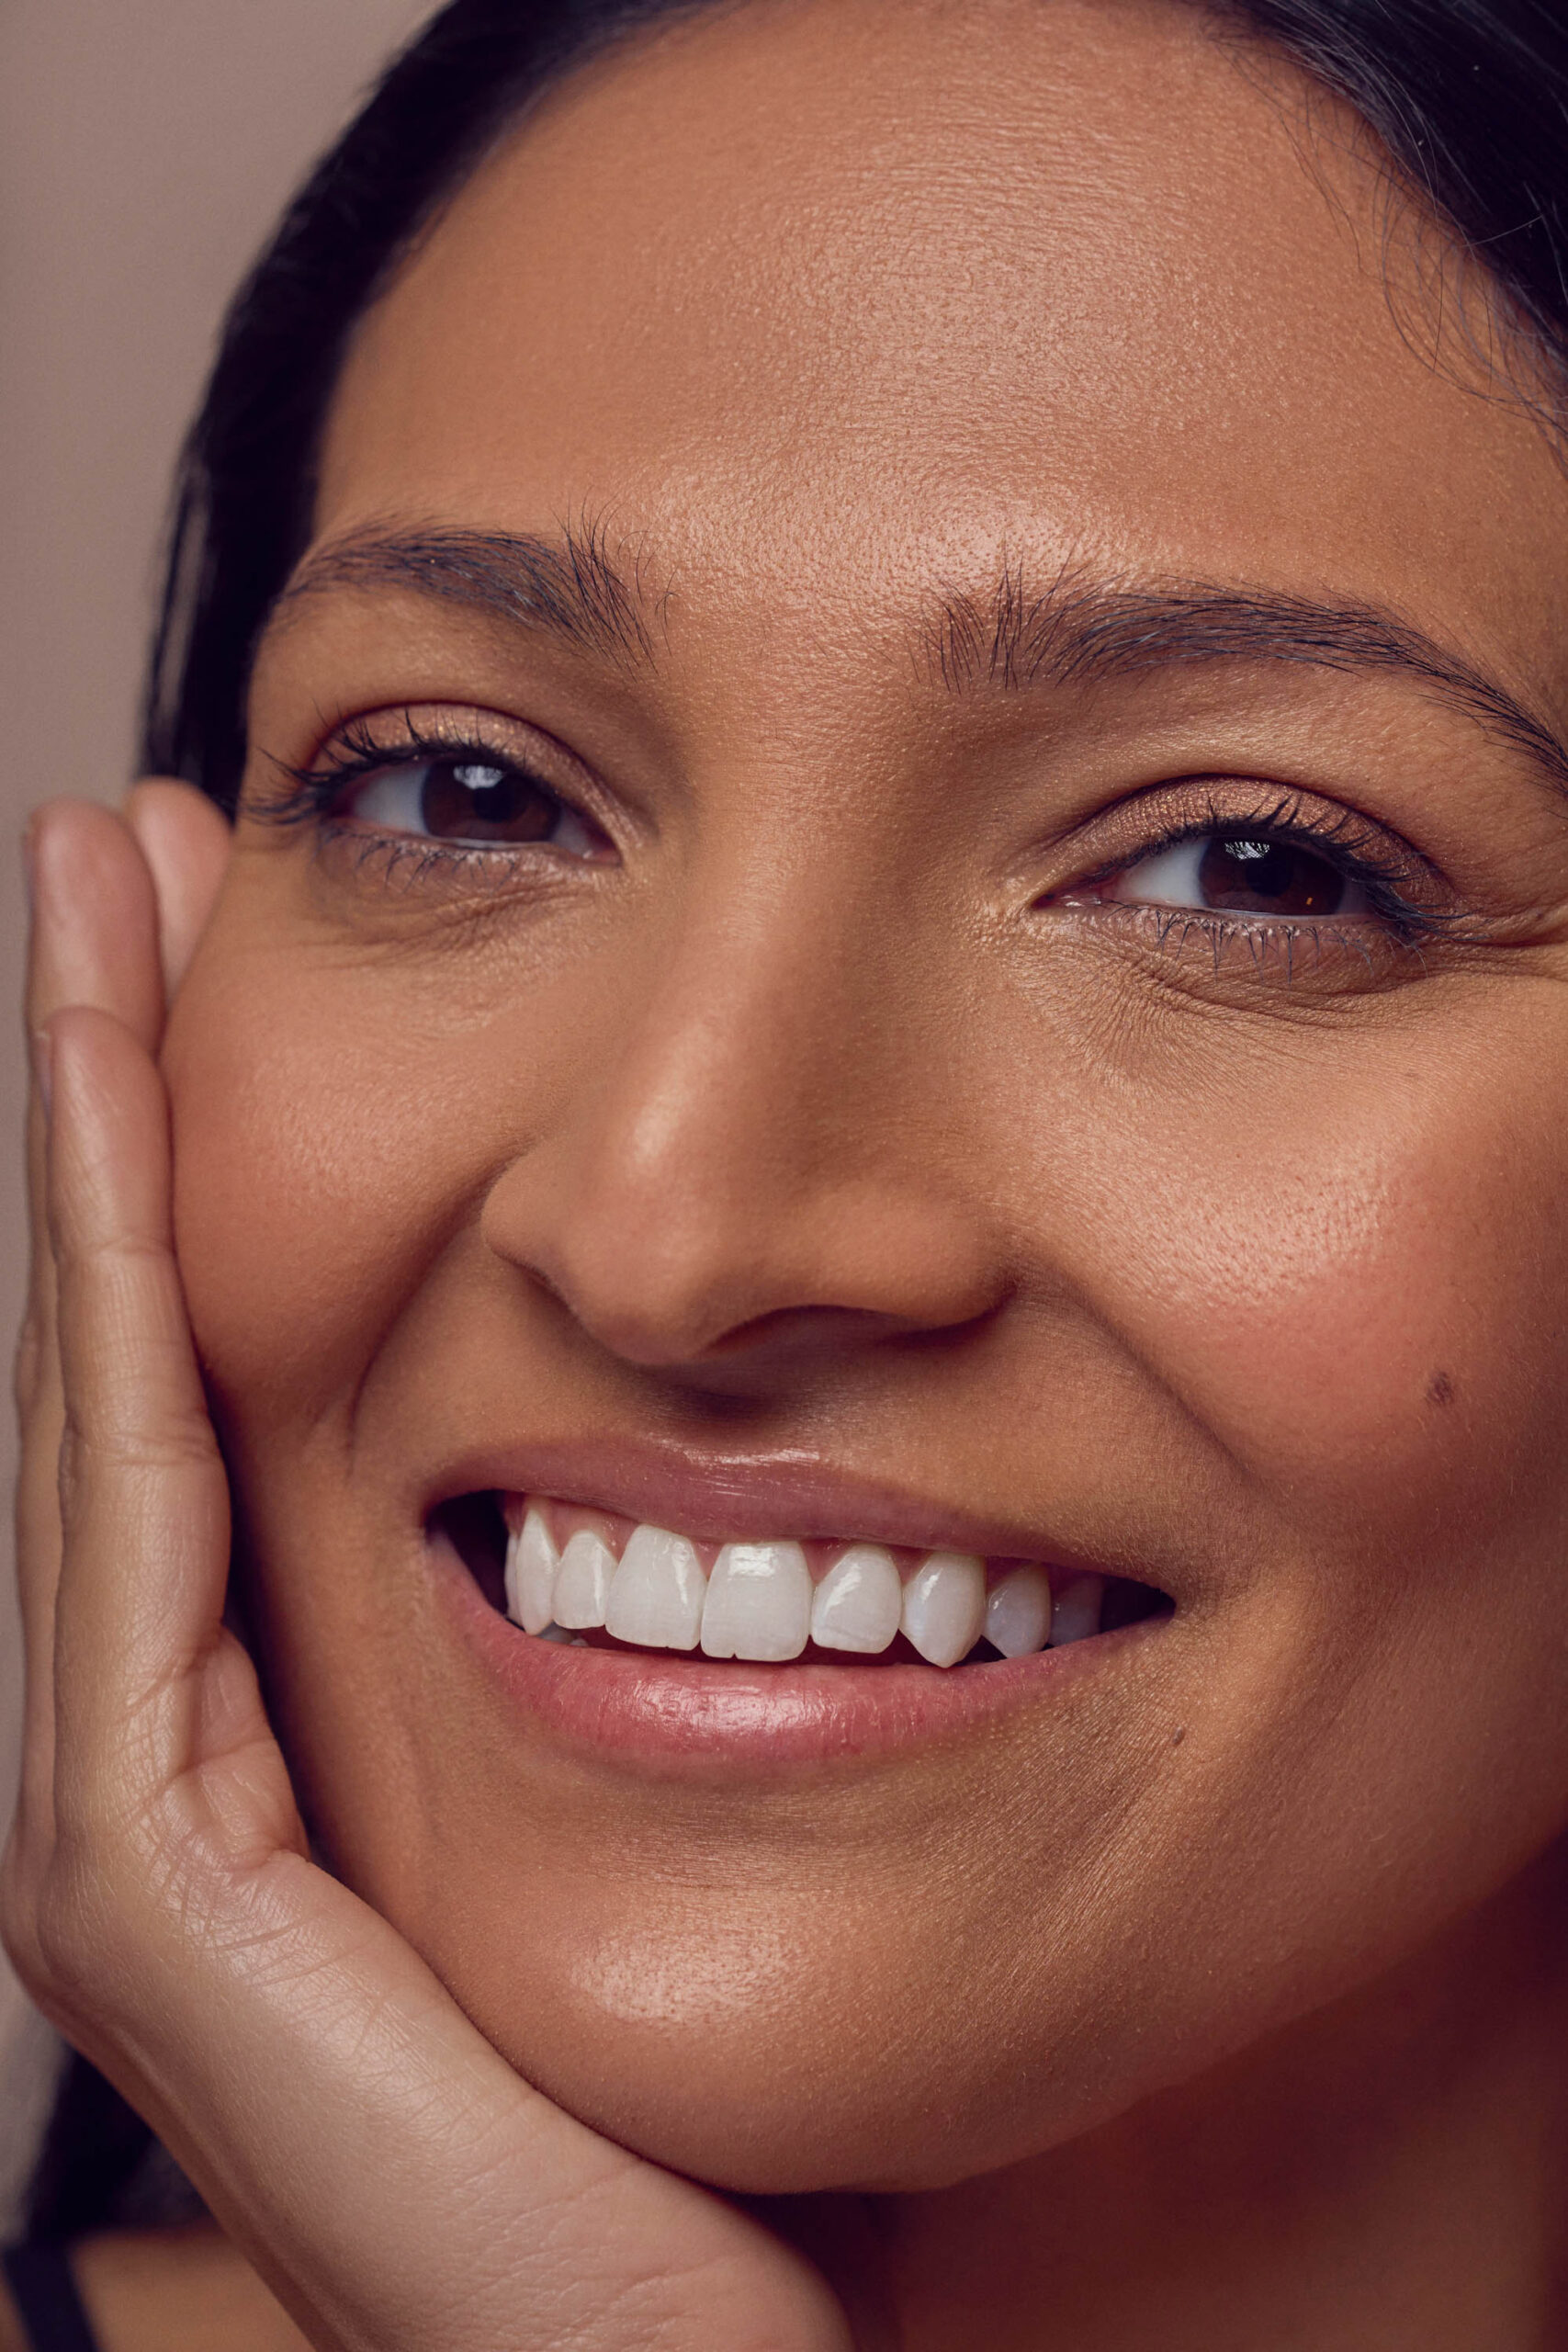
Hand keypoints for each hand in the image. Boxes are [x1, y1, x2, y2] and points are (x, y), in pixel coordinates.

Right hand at [3, 790, 851, 2351]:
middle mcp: (179, 1741)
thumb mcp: (673, 1792)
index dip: (205, 1147)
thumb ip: (627, 1630)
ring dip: (94, 1131)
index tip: (221, 927)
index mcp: (286, 1714)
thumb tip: (723, 1445)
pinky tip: (113, 1103)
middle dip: (119, 1078)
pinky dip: (113, 1291)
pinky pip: (134, 1513)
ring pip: (106, 1390)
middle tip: (126, 843)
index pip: (230, 1372)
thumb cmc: (703, 2123)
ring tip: (102, 893)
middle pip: (139, 1344)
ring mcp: (138, 1809)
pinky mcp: (143, 1876)